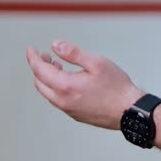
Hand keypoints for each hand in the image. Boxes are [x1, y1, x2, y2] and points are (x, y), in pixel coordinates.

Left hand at [27, 40, 145, 129]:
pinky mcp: (76, 115)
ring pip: (48, 93)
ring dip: (47, 79)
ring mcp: (68, 110)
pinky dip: (55, 88)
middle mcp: (63, 100)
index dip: (33, 58)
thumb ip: (74, 53)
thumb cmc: (116, 87)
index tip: (31, 49)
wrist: (129, 111)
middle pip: (39, 83)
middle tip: (45, 56)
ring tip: (57, 66)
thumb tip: (55, 45)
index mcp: (65, 86)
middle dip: (38, 68)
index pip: (40, 70)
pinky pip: (58, 100)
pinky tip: (68, 81)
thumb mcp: (97, 62)